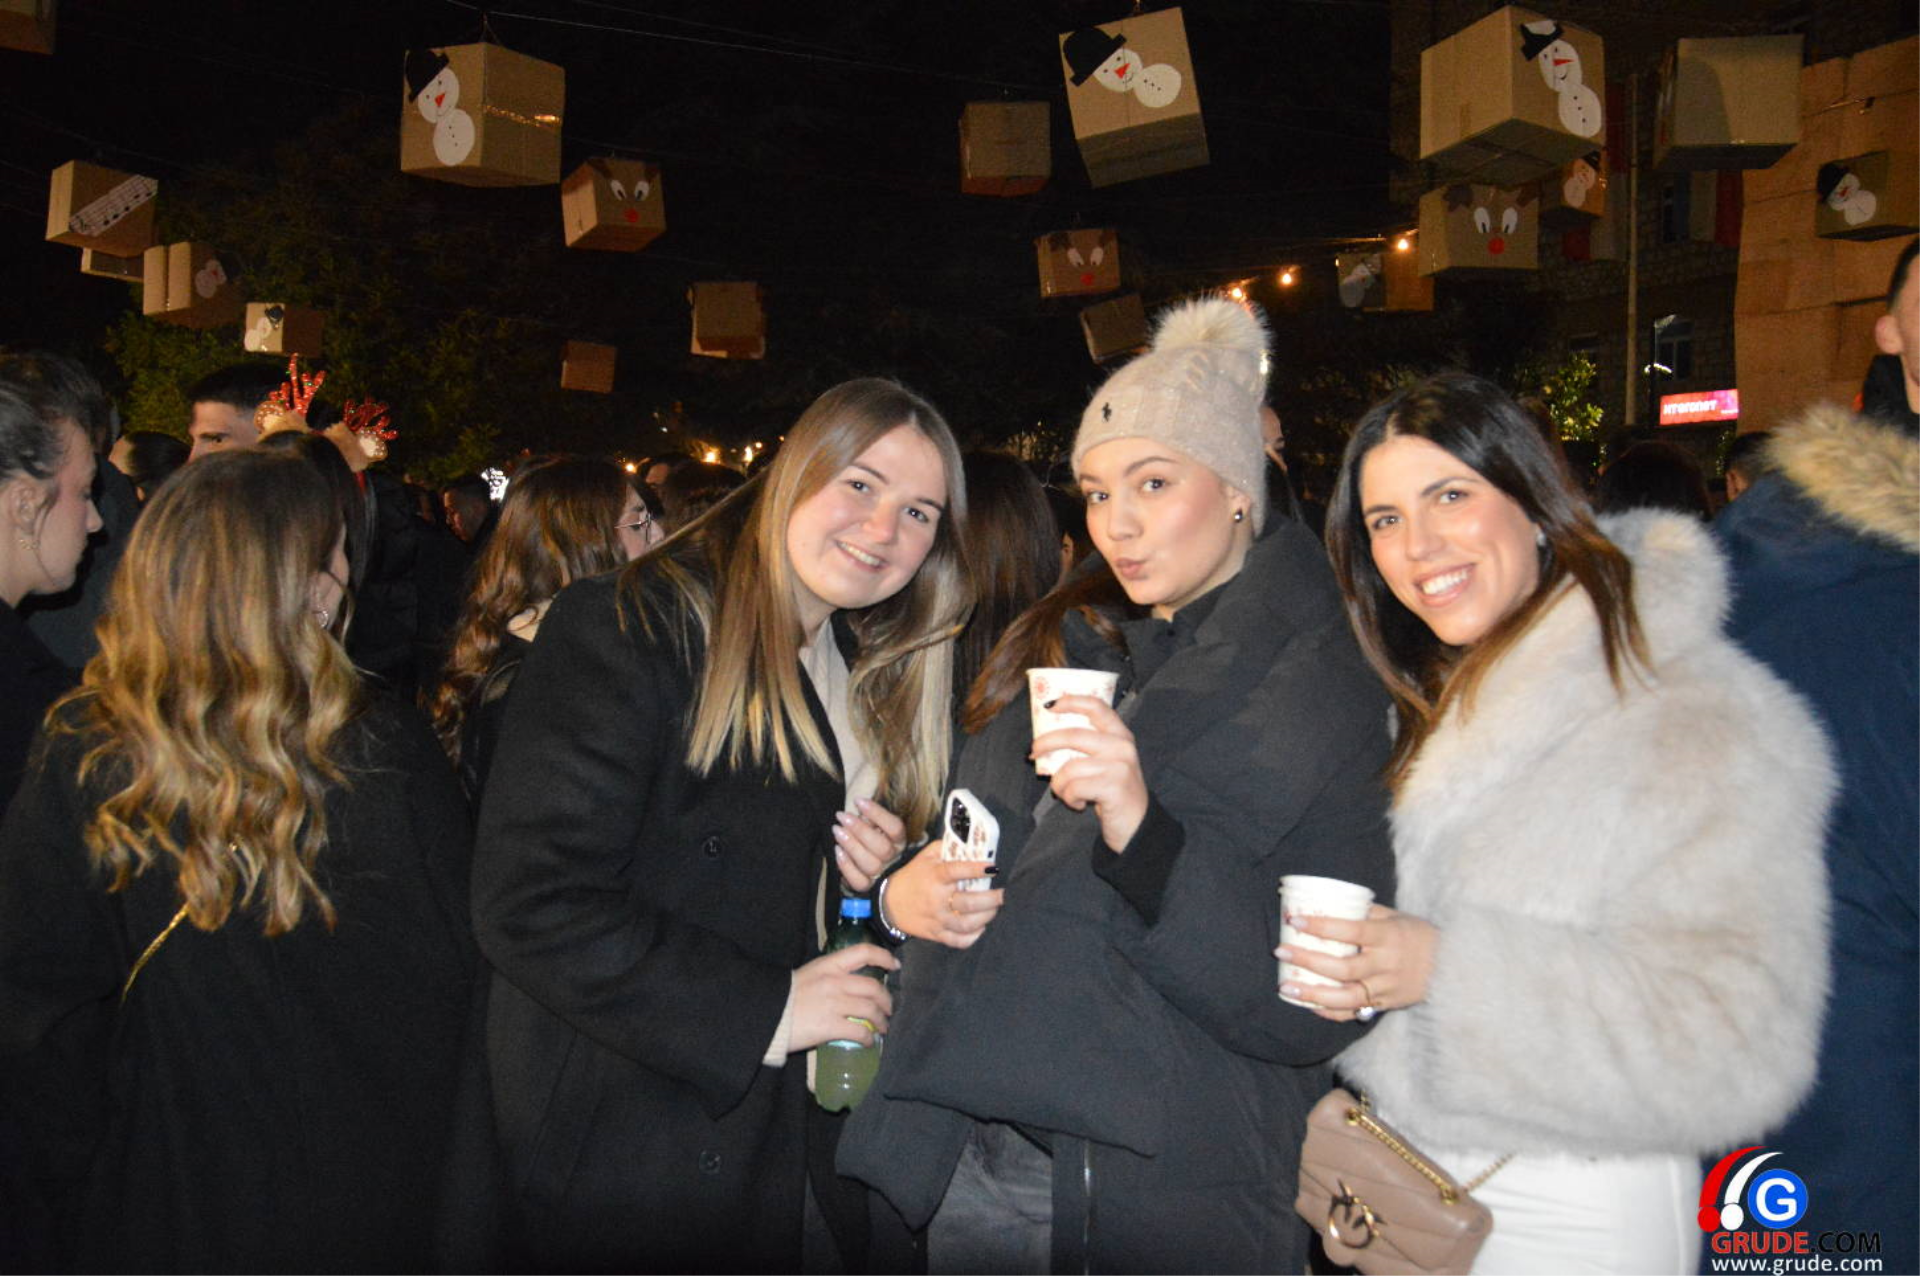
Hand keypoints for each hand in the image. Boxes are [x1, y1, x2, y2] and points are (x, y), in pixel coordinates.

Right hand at [790, 943, 897, 1050]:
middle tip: (888, 1009)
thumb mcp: (808, 975)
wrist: (765, 1014)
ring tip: (882, 1028)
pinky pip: (860, 1031)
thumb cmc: (784, 996)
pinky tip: (868, 1041)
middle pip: (873, 987)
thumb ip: (829, 977)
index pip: (863, 952)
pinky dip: (869, 1038)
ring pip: (871, 1010)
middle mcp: (835, 981)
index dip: (884, 957)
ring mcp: (834, 1004)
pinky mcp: (831, 1026)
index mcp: (828, 965)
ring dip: (881, 1021)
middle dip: (886, 1000)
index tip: (894, 966)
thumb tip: (849, 988)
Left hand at [832, 797, 906, 892]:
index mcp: (899, 840)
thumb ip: (870, 818)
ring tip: (837, 831)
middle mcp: (895, 858)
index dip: (877, 813)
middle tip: (841, 816)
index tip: (858, 800)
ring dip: (851, 846)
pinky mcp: (868, 887)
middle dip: (859, 830)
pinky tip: (837, 851)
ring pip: (870, 864)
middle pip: (882, 848)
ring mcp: (882, 874)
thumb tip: (860, 810)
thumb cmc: (870, 837)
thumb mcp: (874, 825)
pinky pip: (859, 881)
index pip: (895, 827)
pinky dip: (846, 866)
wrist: (869, 864)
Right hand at [881, 840, 1004, 947]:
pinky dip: (973, 937)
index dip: (977, 869)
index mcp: (934, 877)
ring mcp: (937, 919)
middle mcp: (937, 899)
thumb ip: (946, 848)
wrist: (889, 904)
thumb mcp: (926, 856)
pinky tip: (980, 927)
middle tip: (1003, 894)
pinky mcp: (936, 934)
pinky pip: (958, 941)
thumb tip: (971, 843)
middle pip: (968, 903)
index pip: (957, 871)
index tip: (993, 868)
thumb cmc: (913, 876)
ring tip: (994, 909)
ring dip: (986, 917)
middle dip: (991, 899)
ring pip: (966, 924)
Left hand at [1031, 694, 1147, 852]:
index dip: (1071, 701)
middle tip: (1033, 753)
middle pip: (1073, 735)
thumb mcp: (1108, 762)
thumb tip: (1048, 738)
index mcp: (1121, 735)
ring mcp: (1119, 767)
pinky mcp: (1113, 788)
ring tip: (1065, 793)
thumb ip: (1088, 747)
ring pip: (1069, 768)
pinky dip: (1069, 798)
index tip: (1049, 705)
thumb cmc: (1114, 792)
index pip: (1096, 707)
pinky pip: (1074, 788)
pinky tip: (1078, 804)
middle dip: (1045, 743)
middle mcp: (1122, 746)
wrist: (1138, 825)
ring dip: (1058, 784)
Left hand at [1274, 905, 1439, 1022]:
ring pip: (1347, 996)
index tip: (1295, 921)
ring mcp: (1387, 987)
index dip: (1321, 927)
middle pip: (1343, 967)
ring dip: (1314, 994)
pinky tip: (1310, 1006)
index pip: (1351, 930)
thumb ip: (1365, 912)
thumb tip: (1326, 900)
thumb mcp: (1396, 917)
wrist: (1454, 966)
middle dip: (1308, 961)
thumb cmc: (1418, 935)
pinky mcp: (1387, 1005)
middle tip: (1281, 952)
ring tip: (1286, 989)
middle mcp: (1387, 964)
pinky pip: (1356, 1012)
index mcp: (1388, 936)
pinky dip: (1332, 1012)